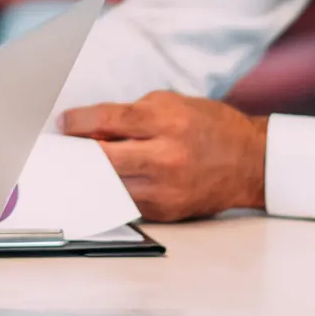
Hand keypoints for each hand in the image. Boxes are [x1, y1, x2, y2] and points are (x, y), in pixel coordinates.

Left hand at [58, 92, 268, 222]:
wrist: (250, 162)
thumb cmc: (209, 127)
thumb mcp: (172, 104)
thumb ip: (131, 114)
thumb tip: (92, 128)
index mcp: (167, 122)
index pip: (109, 120)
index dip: (79, 121)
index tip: (64, 123)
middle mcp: (165, 157)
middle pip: (103, 157)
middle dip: (78, 151)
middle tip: (65, 147)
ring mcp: (165, 188)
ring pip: (109, 184)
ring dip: (91, 173)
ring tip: (80, 164)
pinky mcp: (166, 211)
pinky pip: (125, 201)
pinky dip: (112, 189)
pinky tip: (104, 180)